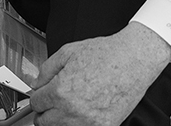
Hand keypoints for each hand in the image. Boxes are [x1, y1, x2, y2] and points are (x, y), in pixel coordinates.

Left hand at [30, 23, 170, 125]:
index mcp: (61, 91)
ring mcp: (88, 122)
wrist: (133, 59)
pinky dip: (78, 123)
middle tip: (51, 102)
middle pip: (44, 122)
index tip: (41, 95)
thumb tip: (37, 83)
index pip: (36, 103)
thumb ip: (46, 70)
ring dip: (59, 119)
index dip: (38, 96)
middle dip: (45, 111)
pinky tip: (82, 110)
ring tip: (68, 105)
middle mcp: (73, 110)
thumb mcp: (68, 52)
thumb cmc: (106, 54)